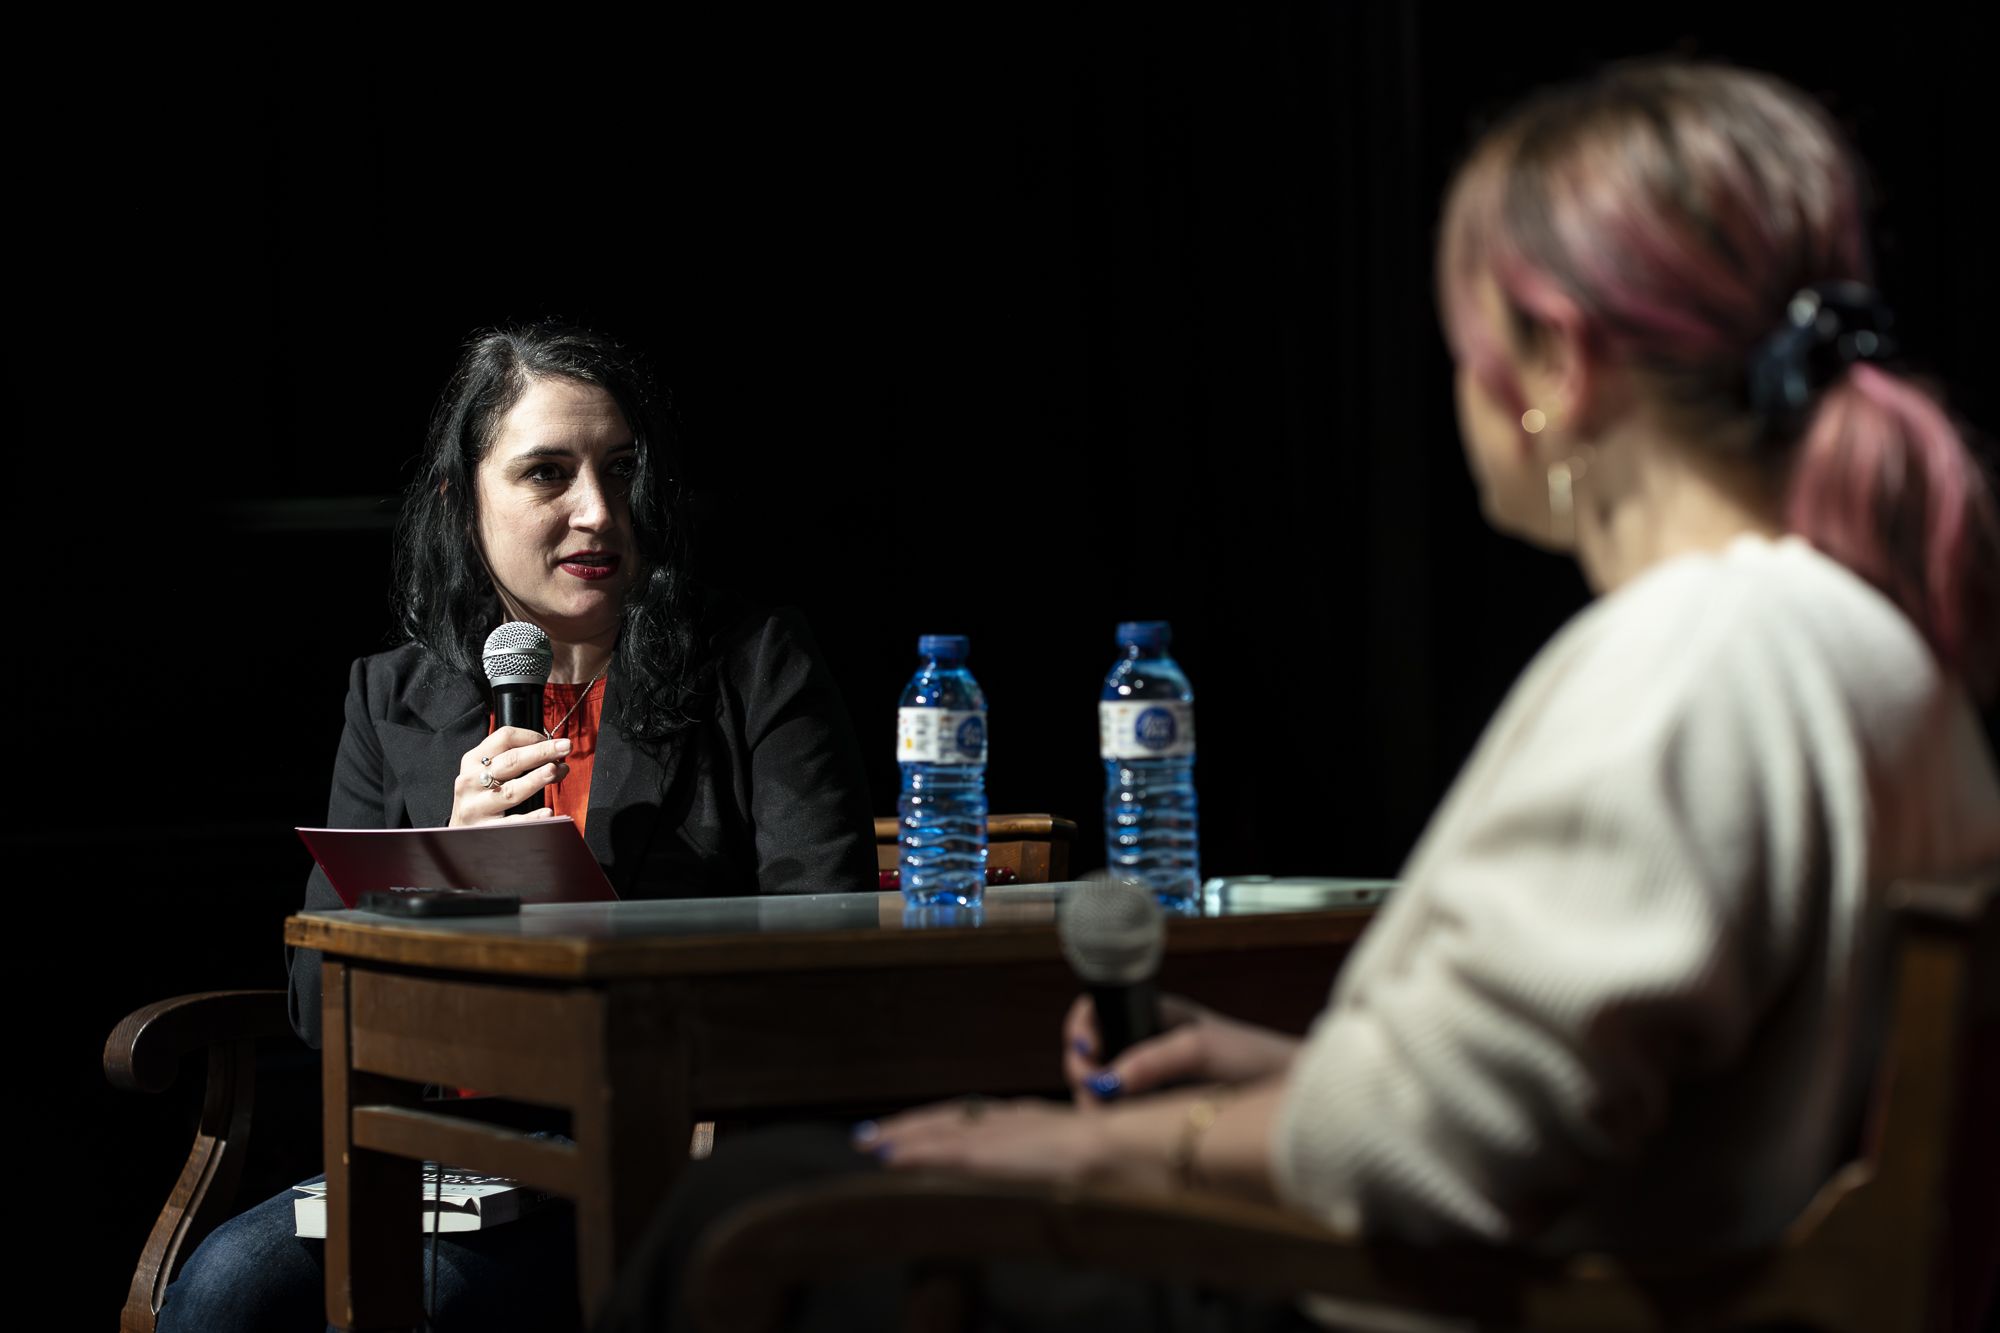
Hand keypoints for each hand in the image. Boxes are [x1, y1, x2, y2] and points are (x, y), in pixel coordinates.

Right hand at [448, 727, 571, 825]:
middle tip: (565, 747)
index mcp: (473, 761)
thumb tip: (550, 751)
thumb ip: (508, 760)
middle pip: (511, 761)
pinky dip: (531, 818)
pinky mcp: (485, 829)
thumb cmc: (479, 798)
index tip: (550, 740)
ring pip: (511, 790)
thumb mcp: (483, 773)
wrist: (458, 835)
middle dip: (541, 752)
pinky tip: (547, 813)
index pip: (504, 738)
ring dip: (536, 779)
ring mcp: (477, 806)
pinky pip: (512, 823)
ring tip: (556, 771)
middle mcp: (471, 781)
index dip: (531, 736)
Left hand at [854, 1097, 1164, 1192]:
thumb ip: (1070, 1163)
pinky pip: (946, 1152)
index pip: (976, 1119)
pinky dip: (918, 1153)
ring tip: (870, 1142)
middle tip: (870, 1135)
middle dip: (910, 1127)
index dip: (940, 1125)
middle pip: (950, 1118)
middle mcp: (1015, 1119)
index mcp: (1036, 1120)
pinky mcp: (997, 1153)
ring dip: (904, 1138)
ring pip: (942, 1132)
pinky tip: (892, 1157)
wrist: (1134, 1151)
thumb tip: (1068, 1177)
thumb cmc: (1125, 1160)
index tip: (911, 1131)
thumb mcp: (1090, 1161)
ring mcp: (1005, 1134)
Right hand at [1064, 993, 1299, 1105]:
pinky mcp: (1160, 1109)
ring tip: (1107, 1115)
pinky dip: (1114, 1120)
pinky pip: (1123, 1113)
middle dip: (1083, 1073)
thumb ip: (1152, 1059)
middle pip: (1092, 1056)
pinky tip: (1124, 1128)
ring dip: (1095, 1101)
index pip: (1096, 1014)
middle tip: (1094, 1094)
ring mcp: (1153, 1078)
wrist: (1296, 1092)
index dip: (1081, 1032)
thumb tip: (1107, 1080)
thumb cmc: (1255, 1058)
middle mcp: (1148, 1045)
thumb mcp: (1201, 1049)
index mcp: (1154, 1017)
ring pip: (1103, 1088)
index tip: (1084, 1054)